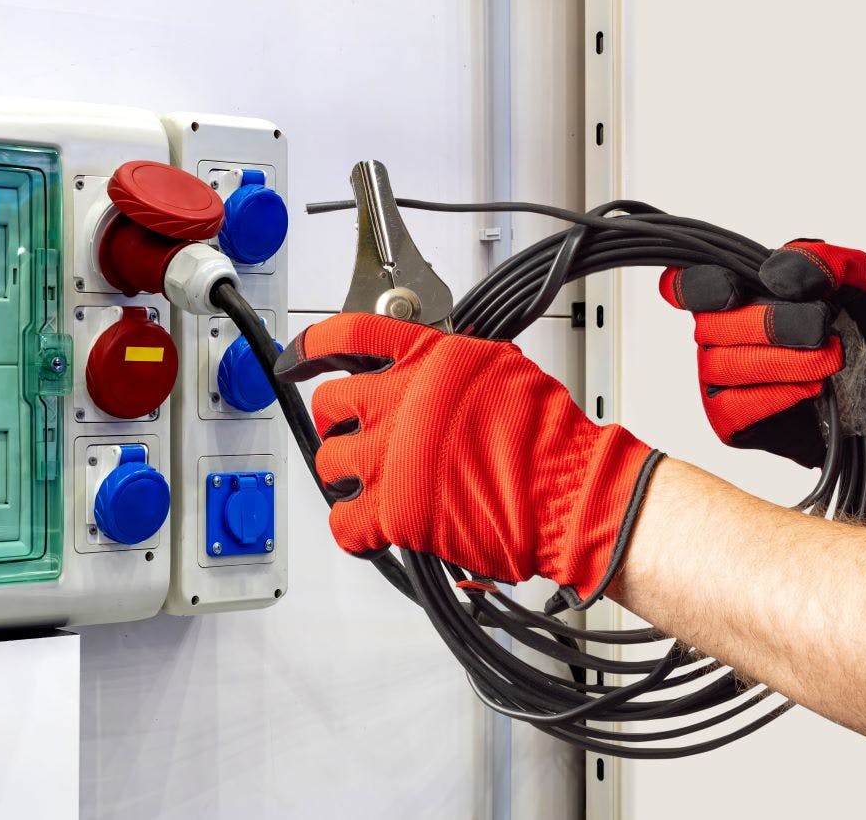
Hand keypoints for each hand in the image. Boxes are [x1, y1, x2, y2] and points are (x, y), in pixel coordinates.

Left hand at [274, 313, 661, 605]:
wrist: (567, 491)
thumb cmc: (548, 437)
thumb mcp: (499, 367)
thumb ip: (449, 363)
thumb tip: (429, 366)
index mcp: (425, 360)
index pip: (346, 335)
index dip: (311, 346)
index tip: (298, 357)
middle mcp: (400, 401)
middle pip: (330, 403)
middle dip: (338, 421)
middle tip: (358, 436)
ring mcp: (390, 456)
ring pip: (330, 462)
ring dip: (347, 475)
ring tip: (373, 485)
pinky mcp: (393, 510)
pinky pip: (343, 523)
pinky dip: (353, 530)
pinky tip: (372, 529)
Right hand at [660, 240, 865, 491]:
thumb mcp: (857, 276)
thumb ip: (819, 259)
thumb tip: (777, 273)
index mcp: (739, 292)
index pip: (686, 285)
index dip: (696, 286)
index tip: (733, 291)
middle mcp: (720, 334)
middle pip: (710, 325)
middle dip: (770, 325)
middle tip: (821, 328)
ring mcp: (721, 378)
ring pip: (724, 365)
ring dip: (784, 361)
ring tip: (830, 361)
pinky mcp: (732, 419)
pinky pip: (731, 406)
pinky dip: (774, 395)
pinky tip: (811, 388)